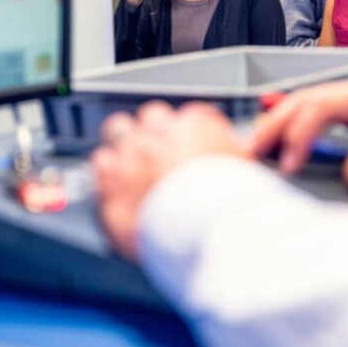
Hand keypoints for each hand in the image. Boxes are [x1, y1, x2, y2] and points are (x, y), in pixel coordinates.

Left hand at [92, 101, 245, 260]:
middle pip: (153, 116)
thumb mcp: (247, 171)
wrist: (204, 230)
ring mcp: (132, 153)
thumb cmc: (228, 204)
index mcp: (196, 125)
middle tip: (163, 154)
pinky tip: (117, 183)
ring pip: (119, 129)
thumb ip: (235, 156)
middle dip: (156, 132)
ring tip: (134, 163)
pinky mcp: (111, 180)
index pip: (192, 116)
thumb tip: (238, 155)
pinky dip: (107, 170)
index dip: (192, 135)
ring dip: (126, 143)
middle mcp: (160, 132)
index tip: (194, 149)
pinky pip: (100, 161)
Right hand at [250, 74, 347, 189]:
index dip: (299, 133)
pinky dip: (294, 115)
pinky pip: (318, 104)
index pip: (323, 107)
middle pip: (307, 98)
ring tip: (256, 145)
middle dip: (276, 124)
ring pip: (308, 99)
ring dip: (280, 120)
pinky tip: (275, 119)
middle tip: (250, 153)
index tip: (287, 163)